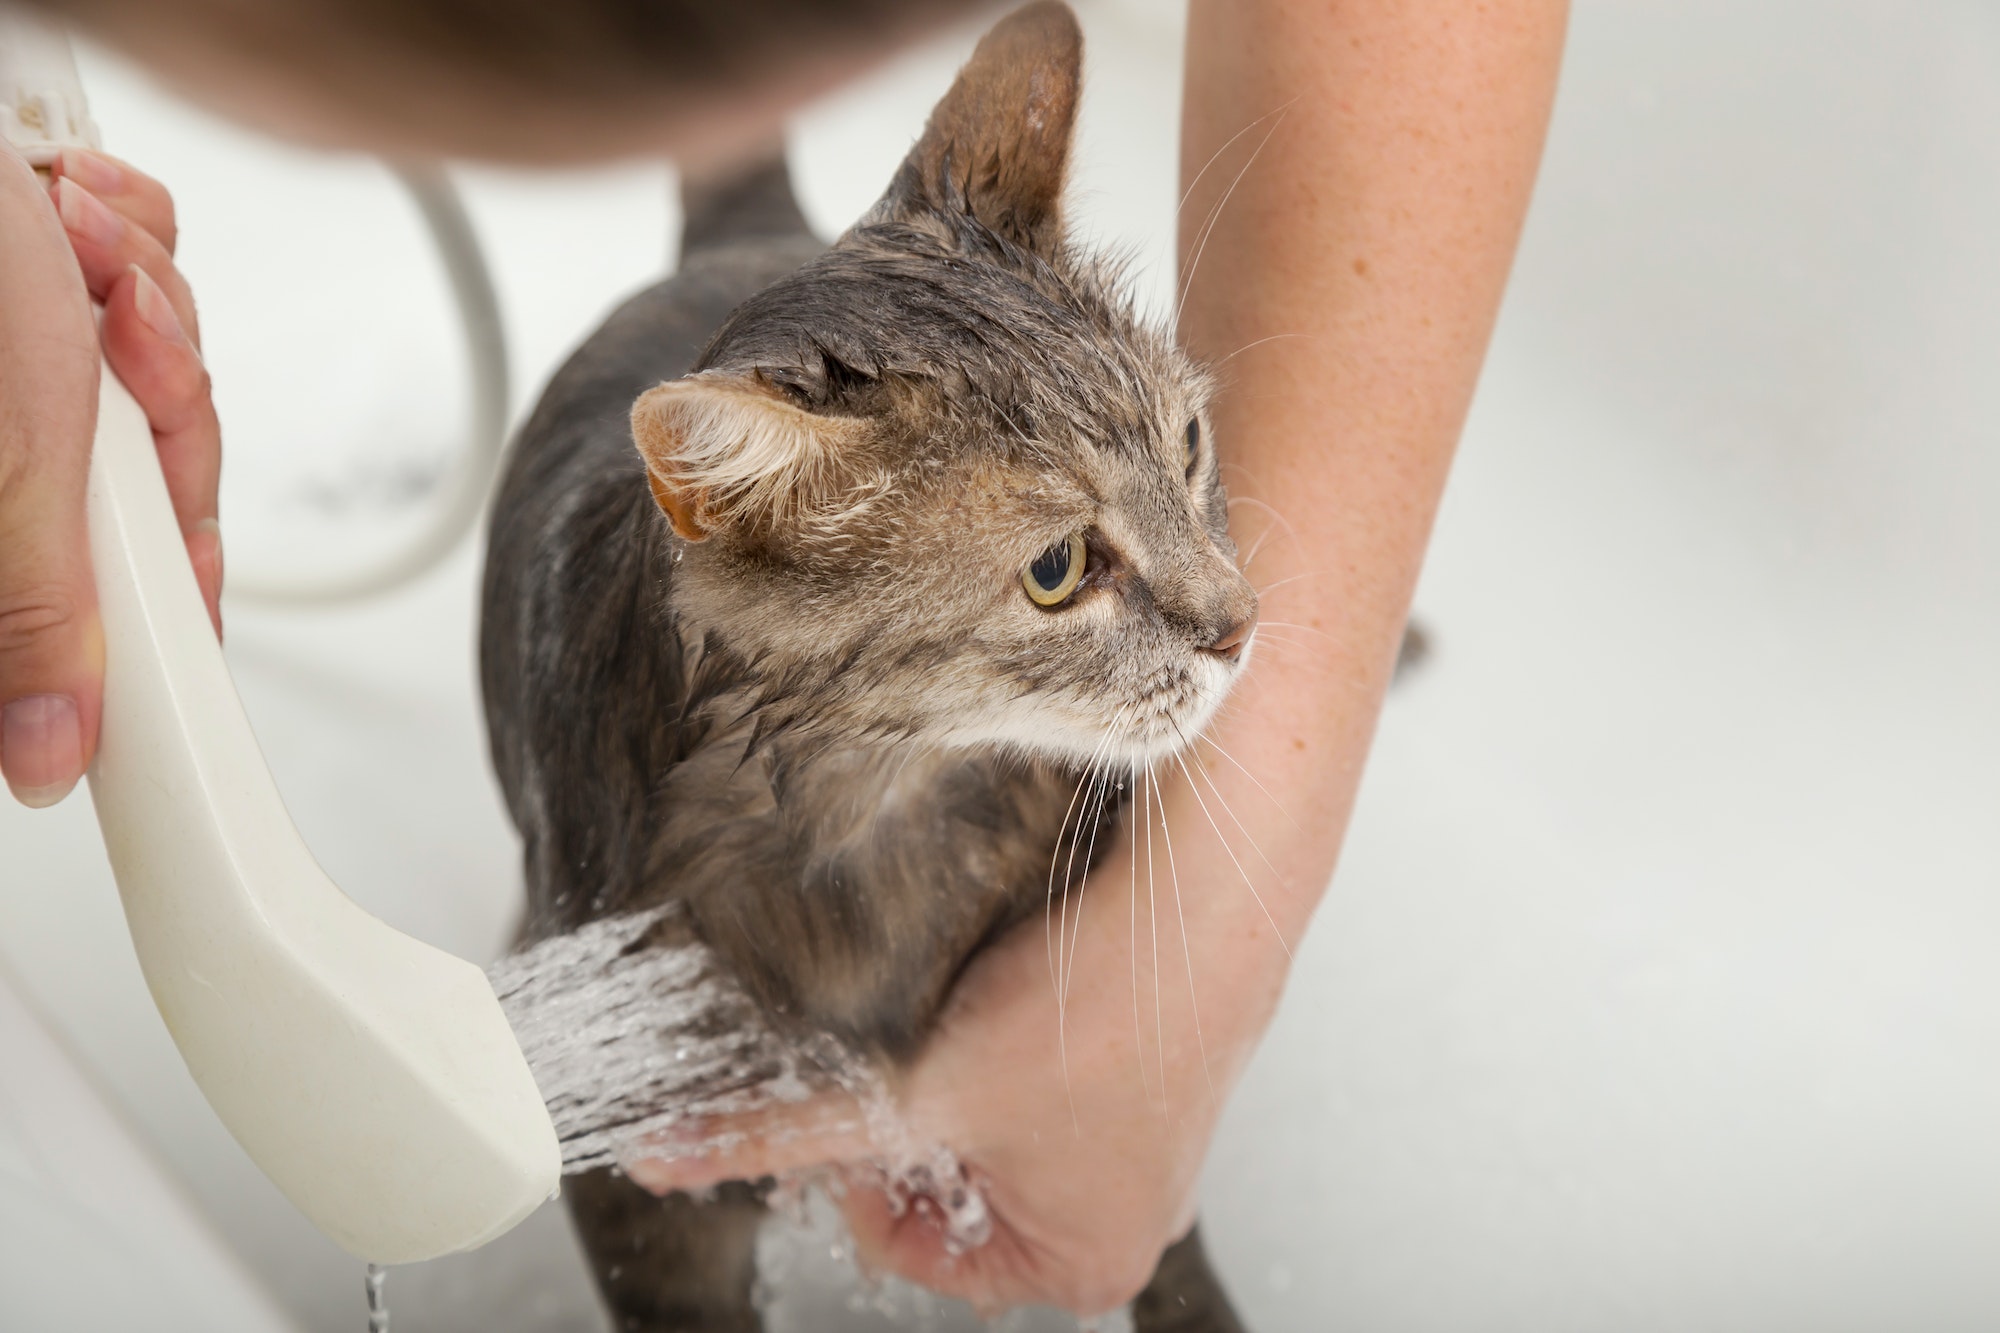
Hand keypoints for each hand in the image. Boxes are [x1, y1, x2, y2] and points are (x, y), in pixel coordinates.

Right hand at [0, 140, 221, 808]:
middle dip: (166, 414)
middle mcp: (14, 461)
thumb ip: (38, 605)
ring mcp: (38, 379)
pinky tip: (82, 219)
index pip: (111, 613)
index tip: (200, 610)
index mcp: (7, 524)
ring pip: (168, 393)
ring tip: (80, 261)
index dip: (175, 595)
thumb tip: (44, 756)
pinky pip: (154, 302)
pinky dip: (137, 248)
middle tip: (118, 349)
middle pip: (161, 495)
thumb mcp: (13, 459)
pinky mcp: (62, 298)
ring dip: (150, 313)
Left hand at [626, 806, 1278, 1315]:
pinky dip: (1004, 1027)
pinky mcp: (1144, 1057)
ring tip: (972, 1007)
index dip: (859, 1180)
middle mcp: (1121, 1208)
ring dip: (955, 1065)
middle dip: (912, 1118)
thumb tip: (670, 1157)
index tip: (859, 1108)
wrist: (1206, 890)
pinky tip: (1010, 978)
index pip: (912, 1251)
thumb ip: (788, 1131)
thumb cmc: (1105, 1014)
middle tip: (911, 1051)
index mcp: (1085, 1263)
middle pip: (950, 1183)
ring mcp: (1141, 1133)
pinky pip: (1040, 1063)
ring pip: (990, 1115)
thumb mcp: (921, 1094)